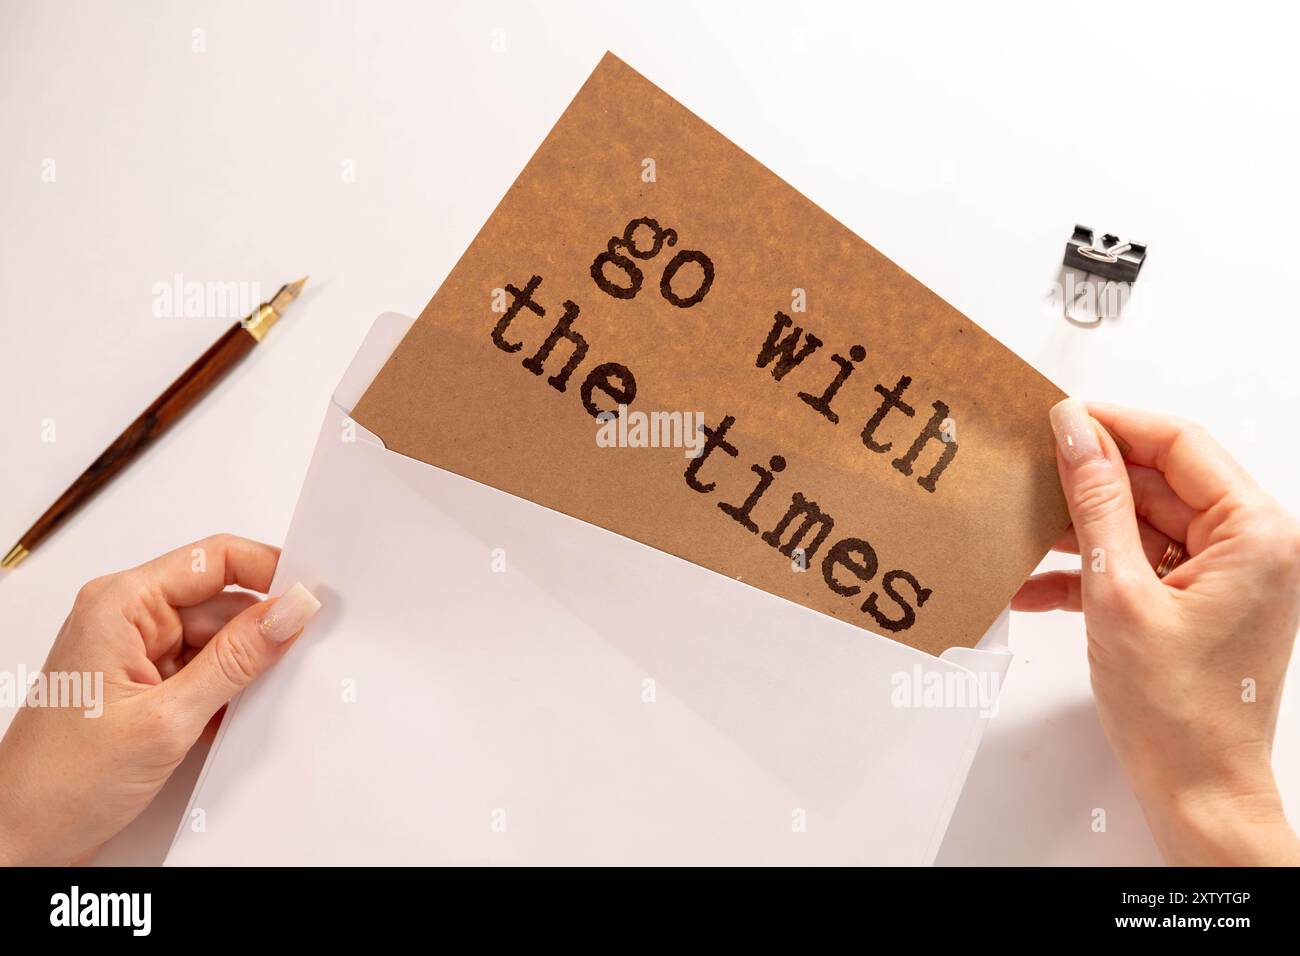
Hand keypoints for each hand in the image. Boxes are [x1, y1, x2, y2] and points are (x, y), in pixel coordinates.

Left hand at [0, 535, 319, 865]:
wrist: (18, 840)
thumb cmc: (58, 782)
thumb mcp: (167, 719)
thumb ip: (237, 660)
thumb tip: (290, 610)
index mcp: (122, 604)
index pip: (215, 559)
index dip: (271, 570)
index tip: (313, 597)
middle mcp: (128, 620)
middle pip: (224, 601)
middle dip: (262, 631)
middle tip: (300, 660)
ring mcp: (137, 655)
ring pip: (219, 640)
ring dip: (245, 669)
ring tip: (251, 703)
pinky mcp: (146, 689)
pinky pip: (206, 672)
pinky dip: (228, 694)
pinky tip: (233, 719)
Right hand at [1014, 400, 1299, 864]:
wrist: (1196, 791)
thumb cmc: (1178, 711)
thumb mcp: (1119, 592)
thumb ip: (1095, 503)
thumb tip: (1075, 432)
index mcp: (1254, 532)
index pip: (1179, 443)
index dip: (1113, 424)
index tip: (1055, 418)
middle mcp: (1249, 546)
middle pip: (1157, 481)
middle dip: (1087, 481)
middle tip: (1026, 471)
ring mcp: (1222, 575)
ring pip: (1139, 523)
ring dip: (1080, 531)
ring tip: (1022, 530)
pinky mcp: (1195, 603)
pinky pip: (1138, 564)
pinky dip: (1088, 573)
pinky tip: (1035, 586)